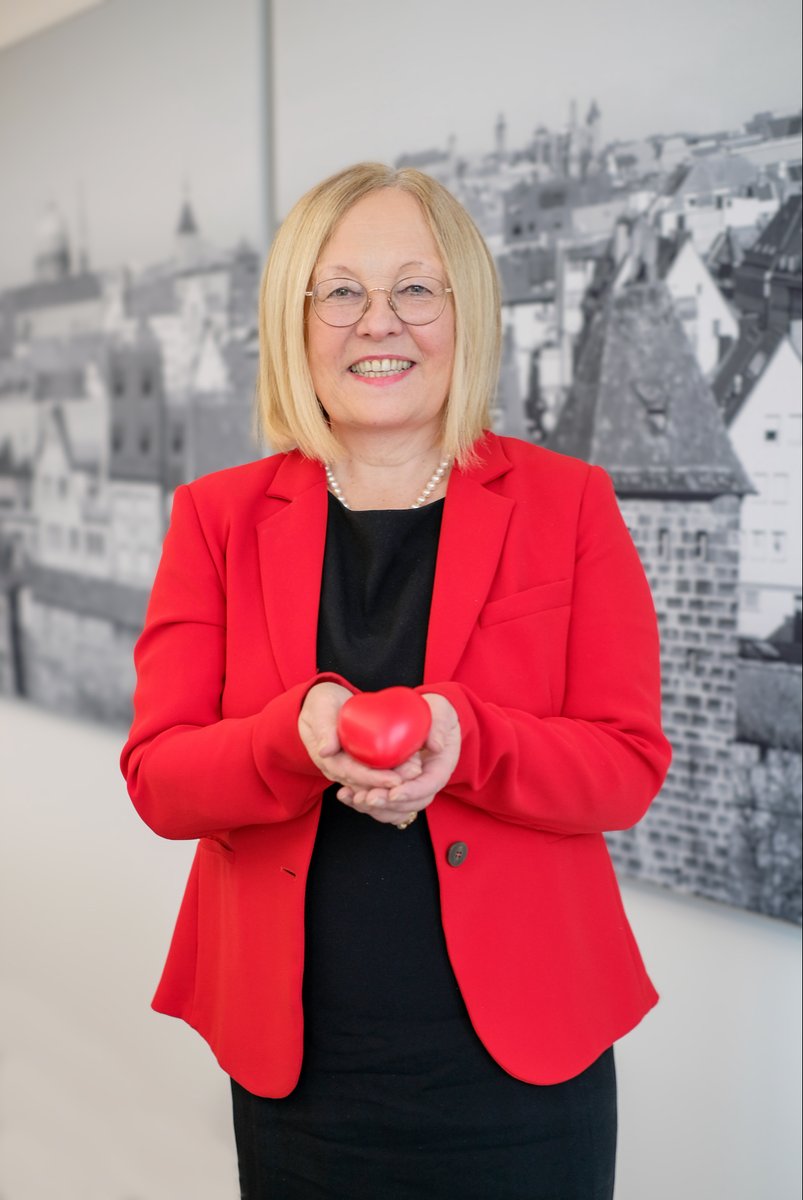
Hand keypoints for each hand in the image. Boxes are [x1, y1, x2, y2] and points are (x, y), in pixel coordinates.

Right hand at [298, 682, 422, 796]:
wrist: (321, 704)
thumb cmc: (320, 704)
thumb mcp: (320, 711)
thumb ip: (324, 728)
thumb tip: (326, 751)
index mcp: (329, 760)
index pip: (353, 775)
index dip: (374, 779)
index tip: (395, 780)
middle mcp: (339, 769)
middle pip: (366, 783)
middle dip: (390, 782)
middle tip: (414, 773)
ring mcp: (349, 767)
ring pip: (373, 781)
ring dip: (394, 779)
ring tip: (415, 771)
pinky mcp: (358, 762)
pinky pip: (375, 773)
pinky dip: (392, 773)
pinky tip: (410, 770)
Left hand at [336, 693, 460, 826]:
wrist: (426, 716)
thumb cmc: (434, 712)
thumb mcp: (441, 711)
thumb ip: (439, 725)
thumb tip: (437, 746)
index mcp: (439, 767)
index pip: (428, 786)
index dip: (411, 792)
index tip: (394, 792)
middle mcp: (426, 782)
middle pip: (411, 803)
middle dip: (389, 804)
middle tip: (368, 797)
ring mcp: (410, 787)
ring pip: (395, 810)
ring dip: (375, 808)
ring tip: (355, 798)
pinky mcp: (394, 787)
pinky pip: (383, 805)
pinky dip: (366, 805)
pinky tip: (348, 796)